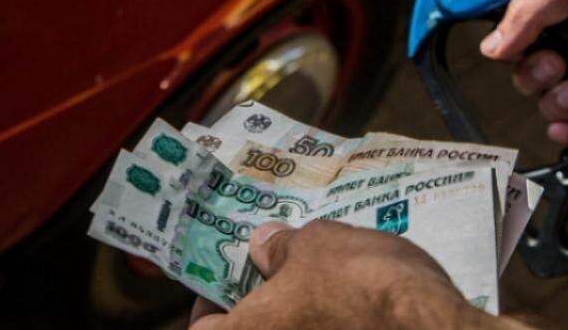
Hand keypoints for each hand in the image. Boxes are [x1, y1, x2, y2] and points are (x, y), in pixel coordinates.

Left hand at [188, 220, 530, 329]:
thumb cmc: (366, 287)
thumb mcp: (318, 246)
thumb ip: (282, 248)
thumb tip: (263, 246)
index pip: (201, 327)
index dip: (208, 300)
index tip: (225, 276)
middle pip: (253, 328)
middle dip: (265, 302)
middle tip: (276, 267)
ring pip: (296, 329)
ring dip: (303, 312)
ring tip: (321, 277)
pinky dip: (336, 321)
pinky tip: (356, 301)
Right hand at [479, 0, 567, 144]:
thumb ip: (530, 6)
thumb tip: (491, 45)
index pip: (521, 27)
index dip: (514, 41)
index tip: (521, 45)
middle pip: (528, 67)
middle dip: (536, 73)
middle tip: (560, 65)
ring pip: (547, 98)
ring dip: (555, 101)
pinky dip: (566, 130)